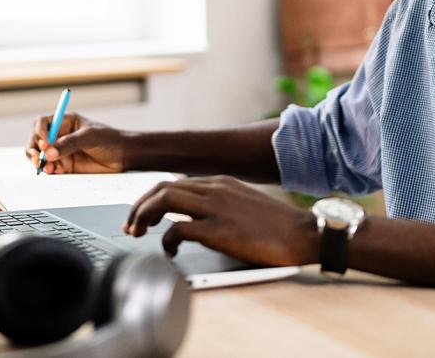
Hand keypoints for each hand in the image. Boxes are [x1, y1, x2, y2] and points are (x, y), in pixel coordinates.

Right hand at [26, 113, 126, 173]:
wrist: (123, 156)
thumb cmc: (109, 140)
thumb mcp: (90, 137)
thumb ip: (70, 143)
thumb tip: (49, 152)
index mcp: (65, 121)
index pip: (43, 123)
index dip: (40, 132)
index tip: (44, 143)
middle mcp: (60, 135)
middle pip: (36, 140)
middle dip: (34, 149)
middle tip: (38, 158)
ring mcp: (61, 151)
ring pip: (40, 155)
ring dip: (39, 161)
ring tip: (48, 168)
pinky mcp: (65, 165)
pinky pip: (50, 168)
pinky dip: (49, 170)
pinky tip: (57, 171)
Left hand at [124, 175, 318, 265]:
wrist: (304, 234)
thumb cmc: (276, 224)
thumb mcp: (242, 201)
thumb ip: (218, 201)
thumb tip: (195, 215)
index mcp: (218, 182)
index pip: (173, 182)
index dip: (151, 198)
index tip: (141, 214)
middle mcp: (213, 189)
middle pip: (161, 187)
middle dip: (139, 205)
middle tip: (130, 226)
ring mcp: (215, 207)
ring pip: (164, 198)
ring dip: (144, 215)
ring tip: (139, 233)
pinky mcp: (220, 229)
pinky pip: (179, 228)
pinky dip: (167, 239)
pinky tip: (170, 251)